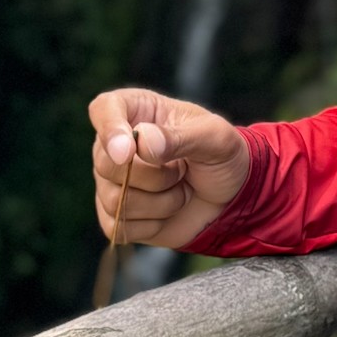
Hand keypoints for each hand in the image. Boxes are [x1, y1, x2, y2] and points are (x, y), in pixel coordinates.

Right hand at [87, 87, 250, 250]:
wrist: (231, 200)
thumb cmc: (222, 157)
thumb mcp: (216, 138)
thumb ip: (181, 136)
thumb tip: (143, 143)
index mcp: (137, 111)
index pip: (104, 109)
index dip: (110, 129)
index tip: (128, 150)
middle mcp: (116, 145)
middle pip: (107, 164)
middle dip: (155, 176)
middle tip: (182, 171)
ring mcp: (112, 182)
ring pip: (115, 200)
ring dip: (160, 203)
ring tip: (180, 190)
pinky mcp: (115, 216)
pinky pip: (119, 227)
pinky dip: (152, 225)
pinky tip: (168, 212)